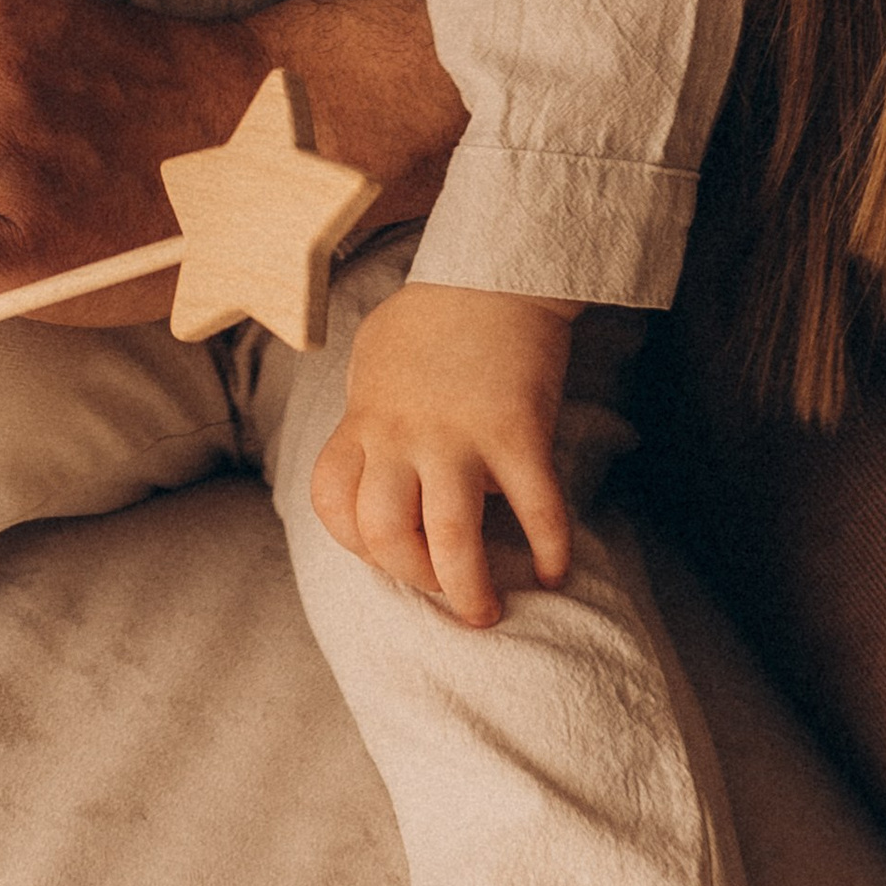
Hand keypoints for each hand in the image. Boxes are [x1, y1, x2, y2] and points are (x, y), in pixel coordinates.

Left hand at [307, 282, 577, 627]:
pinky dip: (549, 551)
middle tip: (444, 593)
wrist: (494, 273)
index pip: (332, 504)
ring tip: (486, 611)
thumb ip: (370, 416)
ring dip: (469, 591)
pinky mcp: (519, 433)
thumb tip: (374, 462)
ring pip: (451, 540)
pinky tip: (553, 570)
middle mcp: (402, 435)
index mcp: (364, 419)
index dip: (357, 544)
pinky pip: (536, 511)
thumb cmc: (431, 319)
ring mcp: (460, 437)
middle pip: (384, 536)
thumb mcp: (373, 363)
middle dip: (414, 580)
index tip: (389, 554)